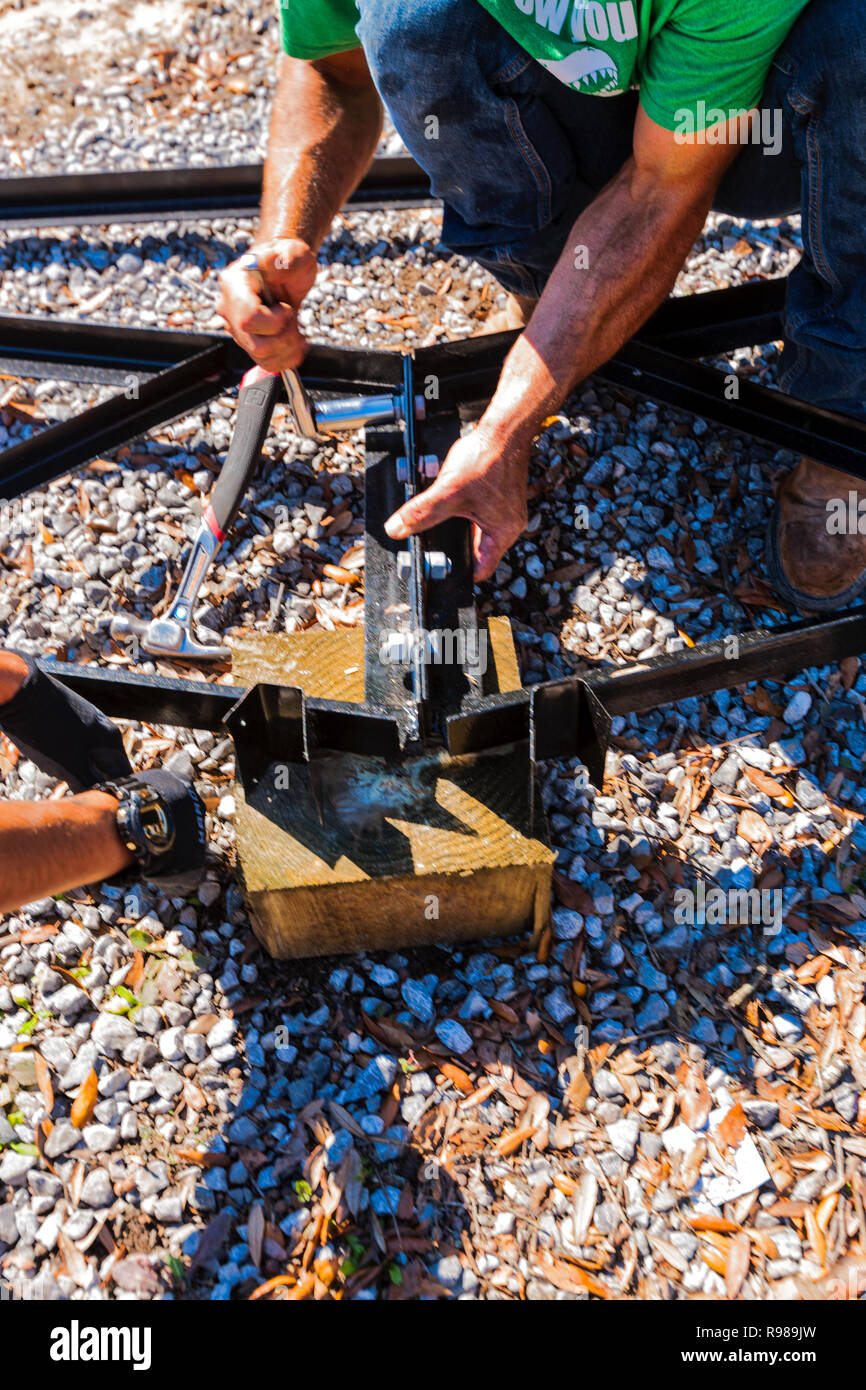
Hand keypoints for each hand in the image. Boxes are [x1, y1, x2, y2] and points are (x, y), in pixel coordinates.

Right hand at [217, 237, 316, 371]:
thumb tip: (276, 262)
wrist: (286, 270)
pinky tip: (296, 343)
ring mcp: (237, 327)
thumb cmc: (288, 259)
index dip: (275, 321)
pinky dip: (286, 359)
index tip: (287, 307)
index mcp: (234, 284)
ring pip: (261, 357)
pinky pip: (266, 363)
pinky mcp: (248, 341)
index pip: (249, 320)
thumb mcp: (295, 253)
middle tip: (293, 318)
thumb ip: (287, 258)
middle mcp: (229, 308)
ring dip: (287, 348)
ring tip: (295, 328)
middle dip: (284, 337)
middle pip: (255, 344)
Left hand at [384, 423, 529, 580]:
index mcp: (503, 533)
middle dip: (452, 547)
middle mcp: (507, 526)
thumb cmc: (488, 457)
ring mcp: (504, 512)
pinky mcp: (498, 498)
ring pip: (473, 531)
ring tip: (442, 518)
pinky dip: (461, 511)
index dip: (458, 573)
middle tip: (431, 544)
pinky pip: (476, 514)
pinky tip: (450, 501)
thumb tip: (397, 529)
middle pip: (474, 551)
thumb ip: (421, 512)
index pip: (480, 570)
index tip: (437, 571)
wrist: (504, 430)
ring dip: (455, 527)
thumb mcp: (448, 490)